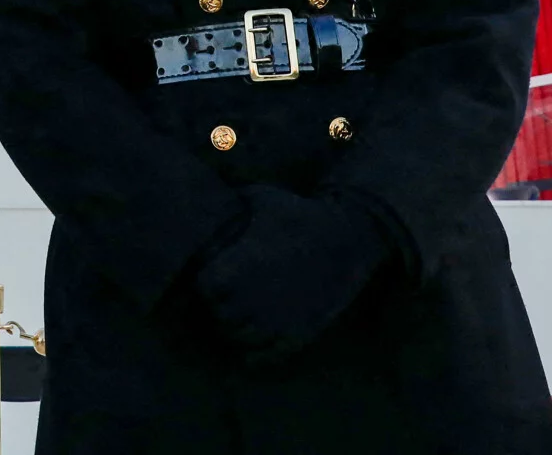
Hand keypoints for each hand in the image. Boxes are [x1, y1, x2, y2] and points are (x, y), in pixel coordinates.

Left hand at [193, 187, 389, 356]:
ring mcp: (274, 321)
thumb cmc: (301, 215)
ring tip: (244, 314)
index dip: (207, 281)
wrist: (347, 238)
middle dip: (220, 306)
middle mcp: (250, 300)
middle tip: (229, 294)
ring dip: (238, 328)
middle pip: (219, 316)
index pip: (204, 287)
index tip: (215, 273)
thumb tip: (214, 192)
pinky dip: (256, 353)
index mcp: (236, 268)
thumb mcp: (263, 197)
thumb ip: (233, 200)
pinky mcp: (296, 335)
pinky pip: (263, 358)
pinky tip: (257, 340)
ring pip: (239, 339)